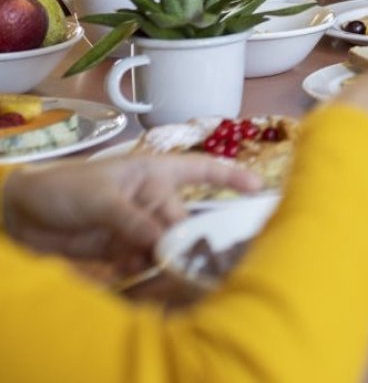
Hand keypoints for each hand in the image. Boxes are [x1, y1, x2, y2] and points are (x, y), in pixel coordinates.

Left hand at [2, 155, 261, 266]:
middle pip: (184, 222)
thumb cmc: (63, 190)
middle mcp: (152, 199)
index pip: (202, 169)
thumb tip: (165, 244)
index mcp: (154, 172)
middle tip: (193, 263)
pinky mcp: (122, 250)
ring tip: (168, 280)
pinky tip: (144, 284)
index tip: (259, 190)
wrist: (19, 216)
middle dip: (189, 242)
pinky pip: (145, 264)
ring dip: (166, 263)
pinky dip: (146, 276)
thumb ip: (135, 222)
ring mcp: (138, 226)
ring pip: (166, 246)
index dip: (232, 177)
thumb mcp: (101, 201)